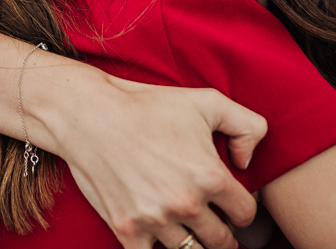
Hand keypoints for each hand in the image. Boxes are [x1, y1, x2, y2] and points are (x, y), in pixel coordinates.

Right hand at [35, 71, 267, 248]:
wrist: (87, 115)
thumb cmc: (146, 105)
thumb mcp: (206, 100)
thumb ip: (247, 125)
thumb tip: (248, 163)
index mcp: (210, 176)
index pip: (246, 214)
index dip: (240, 208)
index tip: (228, 203)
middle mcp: (185, 203)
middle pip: (222, 241)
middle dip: (219, 230)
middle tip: (209, 219)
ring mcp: (155, 220)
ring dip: (191, 240)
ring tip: (184, 225)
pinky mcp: (126, 230)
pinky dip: (156, 248)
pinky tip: (156, 235)